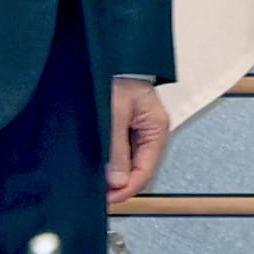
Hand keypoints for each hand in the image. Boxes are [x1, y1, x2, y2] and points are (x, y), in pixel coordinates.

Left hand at [107, 76, 173, 204]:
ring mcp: (138, 129)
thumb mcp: (114, 113)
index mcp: (156, 127)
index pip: (146, 171)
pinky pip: (120, 151)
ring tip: (96, 180)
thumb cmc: (115, 74)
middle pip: (138, 169)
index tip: (107, 198)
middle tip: (99, 193)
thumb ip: (116, 148)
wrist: (104, 55)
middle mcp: (150, 131)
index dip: (127, 189)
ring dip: (114, 173)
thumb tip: (117, 180)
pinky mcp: (125, 126)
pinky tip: (98, 164)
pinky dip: (110, 160)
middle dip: (120, 183)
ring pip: (128, 162)